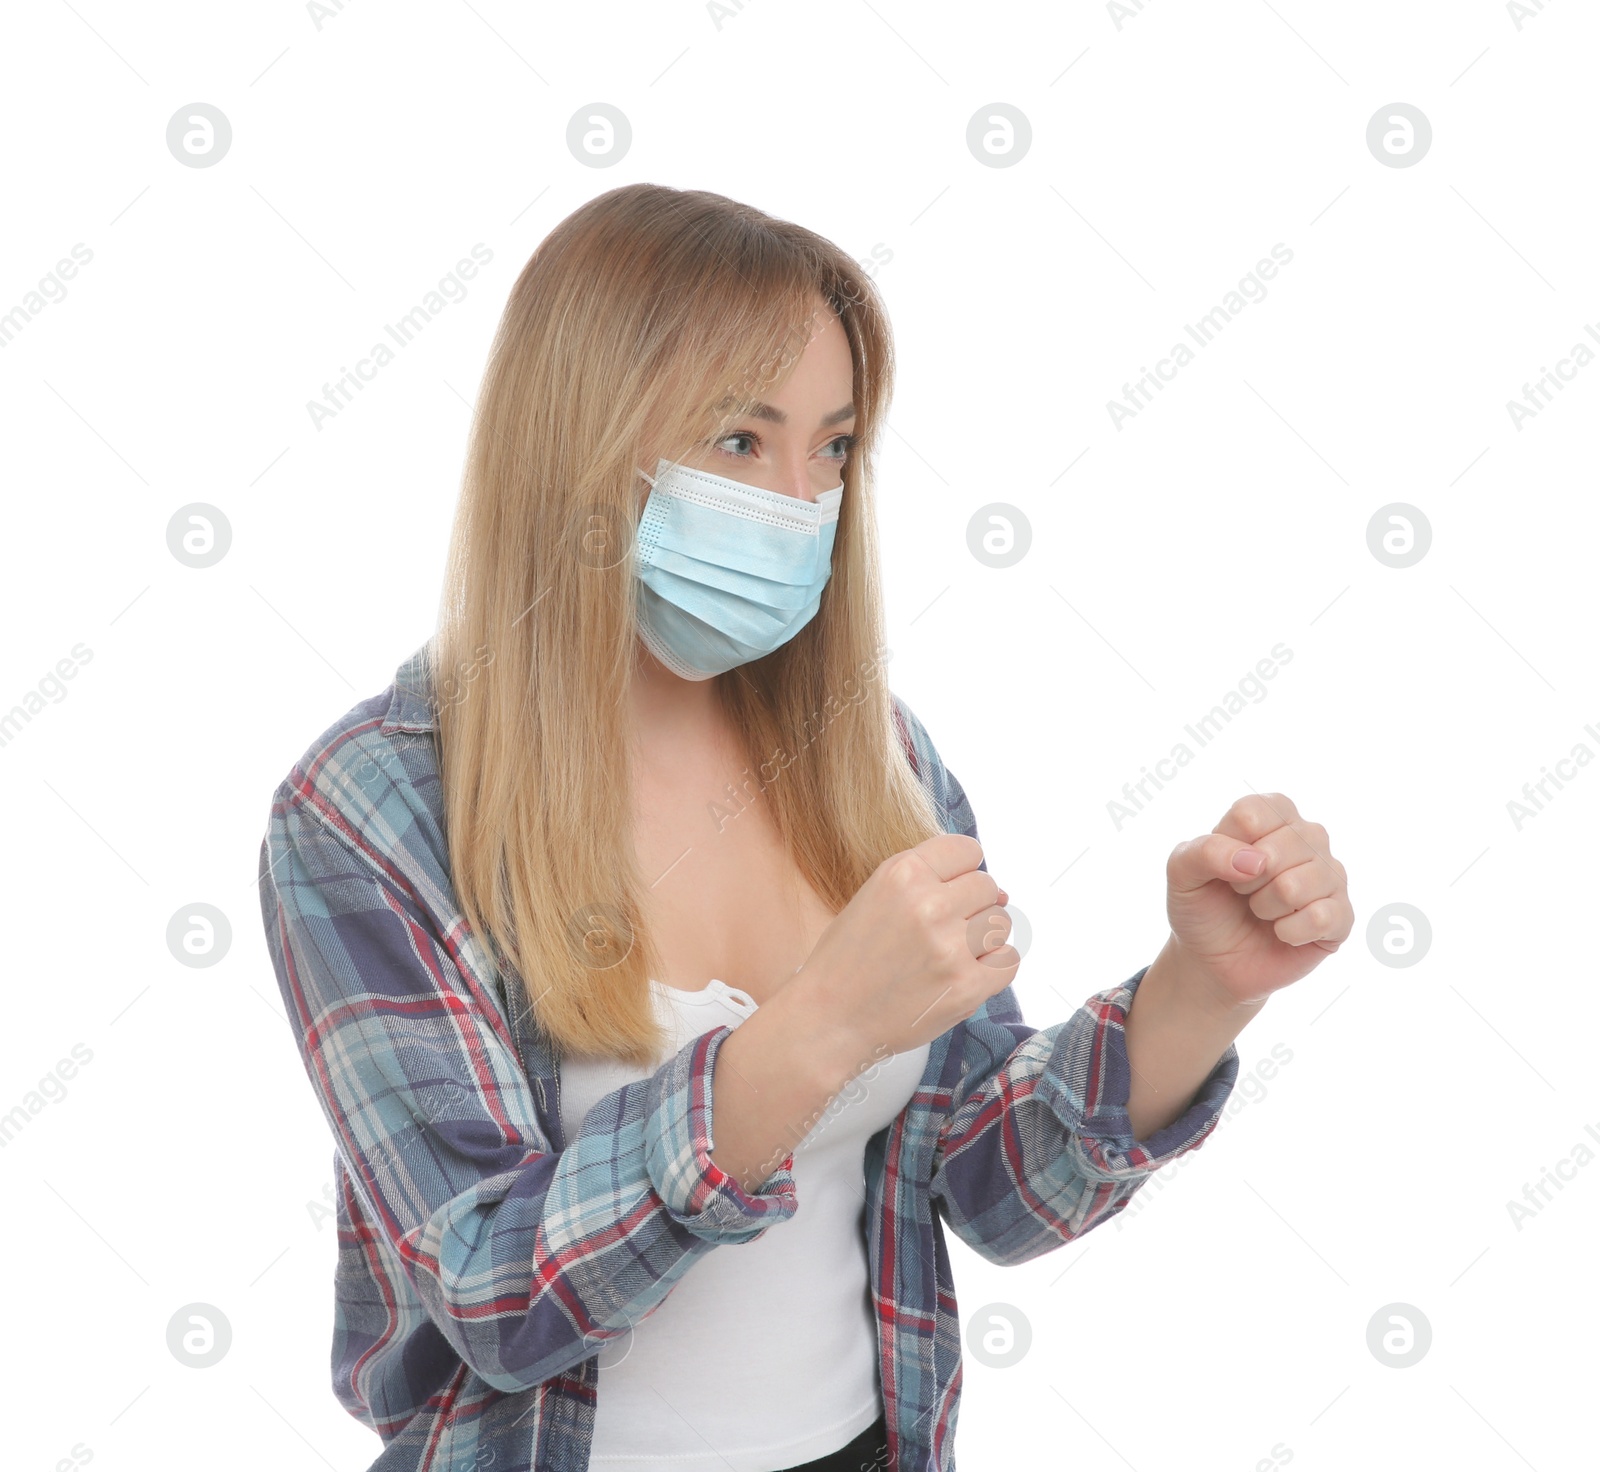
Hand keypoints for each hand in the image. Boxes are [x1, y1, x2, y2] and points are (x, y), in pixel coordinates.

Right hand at [794, 833, 1017, 1062]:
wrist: (829, 1019)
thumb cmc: (848, 960)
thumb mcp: (874, 897)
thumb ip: (928, 883)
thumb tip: (1001, 892)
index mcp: (901, 873)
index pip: (966, 850)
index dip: (961, 871)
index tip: (950, 891)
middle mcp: (929, 904)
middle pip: (988, 886)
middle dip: (972, 906)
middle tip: (943, 931)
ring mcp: (950, 947)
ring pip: (1001, 922)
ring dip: (982, 937)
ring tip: (949, 954)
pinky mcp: (966, 987)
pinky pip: (1008, 961)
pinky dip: (993, 968)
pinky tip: (964, 973)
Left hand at [1163, 792, 1351, 1009]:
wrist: (1213, 959)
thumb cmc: (1202, 905)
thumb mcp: (1182, 872)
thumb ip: (1204, 851)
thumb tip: (1256, 860)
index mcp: (1272, 814)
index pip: (1252, 814)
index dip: (1227, 847)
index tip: (1224, 865)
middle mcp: (1308, 837)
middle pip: (1277, 850)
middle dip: (1246, 883)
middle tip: (1243, 892)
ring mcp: (1330, 875)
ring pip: (1295, 886)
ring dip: (1265, 908)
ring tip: (1262, 911)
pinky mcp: (1341, 916)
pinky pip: (1321, 918)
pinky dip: (1288, 932)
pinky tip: (1282, 932)